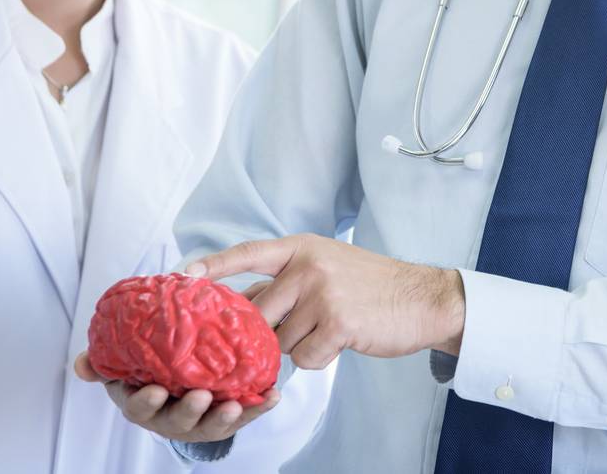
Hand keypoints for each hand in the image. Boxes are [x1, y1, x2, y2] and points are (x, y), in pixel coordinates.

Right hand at [72, 350, 279, 442]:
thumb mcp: (124, 369)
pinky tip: (274, 395)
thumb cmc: (149, 373)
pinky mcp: (228, 417)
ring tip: (236, 404)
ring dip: (225, 415)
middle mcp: (172, 418)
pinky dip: (260, 407)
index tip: (155, 390)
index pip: (140, 408)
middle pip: (179, 420)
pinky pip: (247, 414)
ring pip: (213, 423)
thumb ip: (103, 364)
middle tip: (201, 396)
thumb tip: (80, 364)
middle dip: (190, 411)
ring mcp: (201, 420)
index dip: (147, 401)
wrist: (179, 385)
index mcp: (144, 405)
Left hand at [186, 234, 465, 370]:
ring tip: (331, 329)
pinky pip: (306, 357)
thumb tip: (243, 305)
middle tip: (294, 331)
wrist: (422, 298)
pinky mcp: (337, 323)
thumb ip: (287, 281)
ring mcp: (322, 293)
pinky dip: (321, 358)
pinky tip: (343, 341)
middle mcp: (308, 266)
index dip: (215, 266)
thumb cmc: (372, 285)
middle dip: (267, 332)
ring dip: (300, 345)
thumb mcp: (327, 267)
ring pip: (281, 340)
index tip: (184, 276)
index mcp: (302, 247)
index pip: (249, 254)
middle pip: (259, 312)